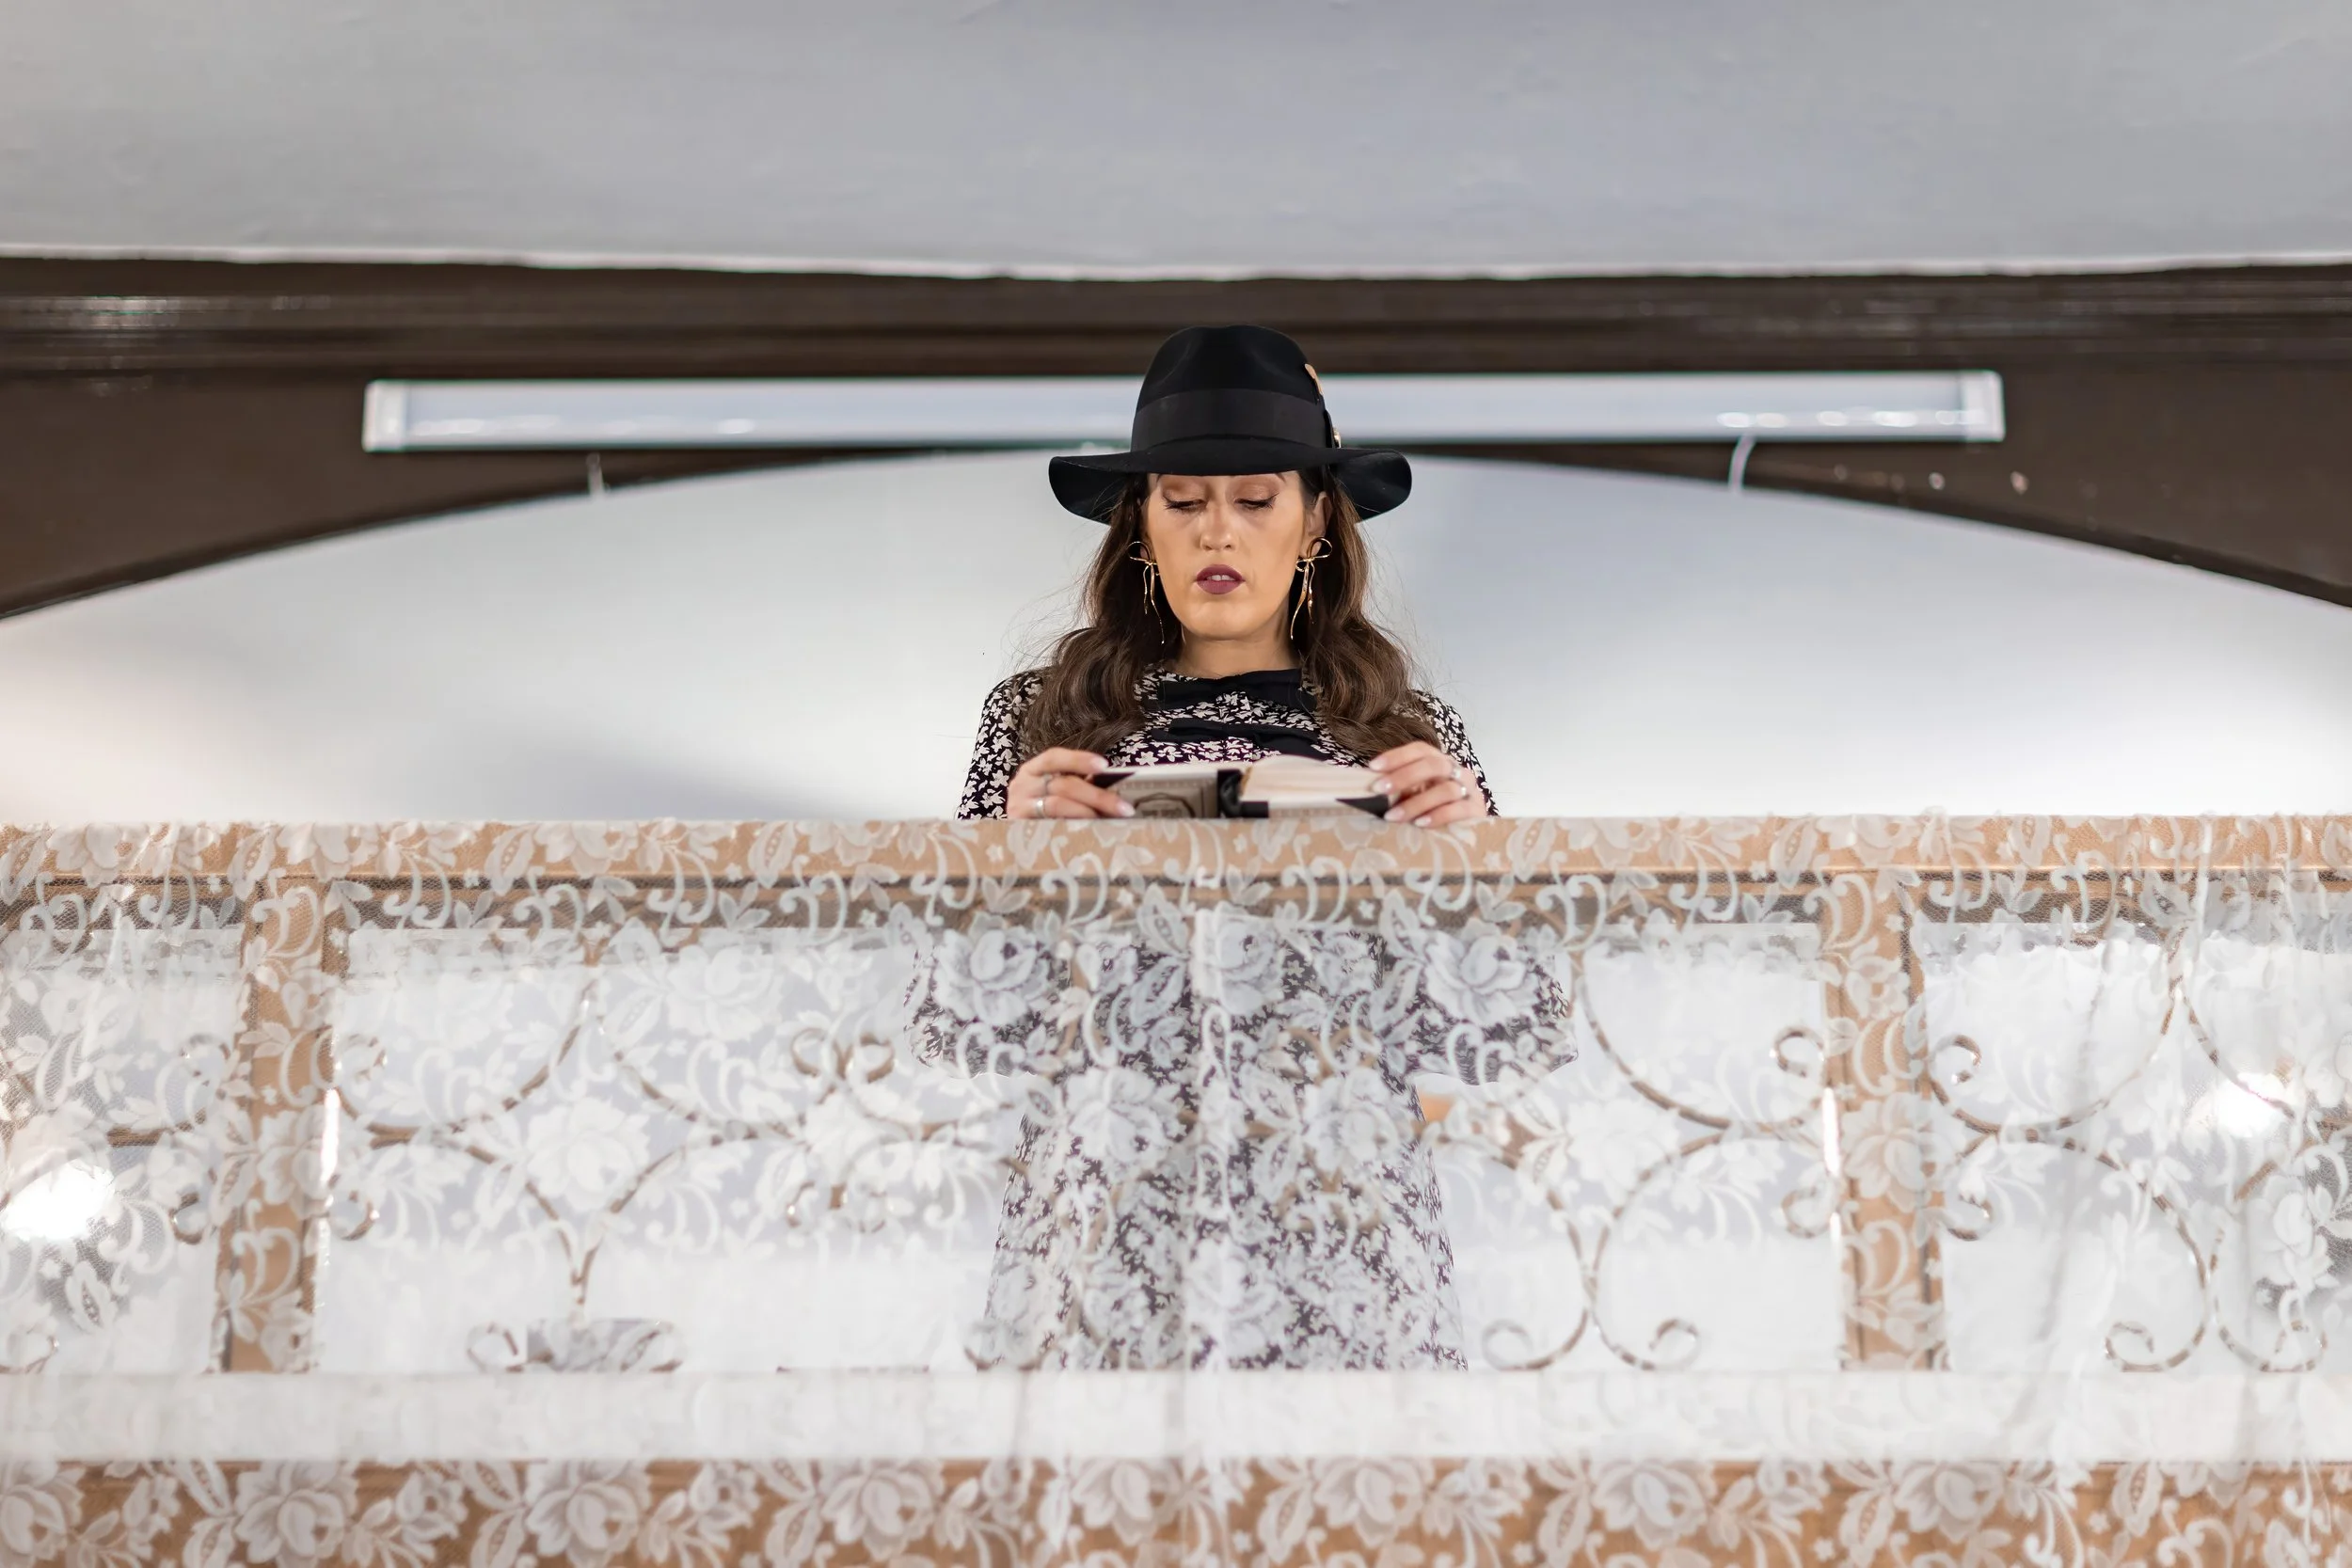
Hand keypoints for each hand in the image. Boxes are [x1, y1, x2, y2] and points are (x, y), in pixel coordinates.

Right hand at [1006, 748, 1135, 819]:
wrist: (1013, 843)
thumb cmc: (1042, 812)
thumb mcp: (1054, 793)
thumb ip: (1076, 786)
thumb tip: (1116, 790)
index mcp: (1032, 770)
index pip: (1054, 758)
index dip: (1079, 760)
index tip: (1105, 766)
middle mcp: (1022, 785)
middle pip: (1062, 784)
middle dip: (1096, 795)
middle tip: (1123, 807)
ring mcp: (1018, 807)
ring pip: (1057, 805)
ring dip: (1088, 811)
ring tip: (1110, 819)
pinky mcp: (1020, 829)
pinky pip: (1050, 825)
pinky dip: (1072, 826)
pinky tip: (1089, 830)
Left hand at [1369, 742, 1486, 825]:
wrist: (1469, 829)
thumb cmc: (1435, 809)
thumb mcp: (1417, 794)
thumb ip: (1399, 789)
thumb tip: (1366, 787)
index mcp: (1440, 762)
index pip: (1420, 750)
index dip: (1397, 756)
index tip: (1373, 767)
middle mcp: (1457, 771)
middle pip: (1433, 765)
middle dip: (1403, 776)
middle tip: (1379, 789)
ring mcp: (1469, 790)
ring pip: (1445, 790)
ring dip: (1415, 803)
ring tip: (1392, 816)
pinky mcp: (1476, 811)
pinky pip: (1458, 810)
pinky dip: (1437, 816)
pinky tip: (1419, 824)